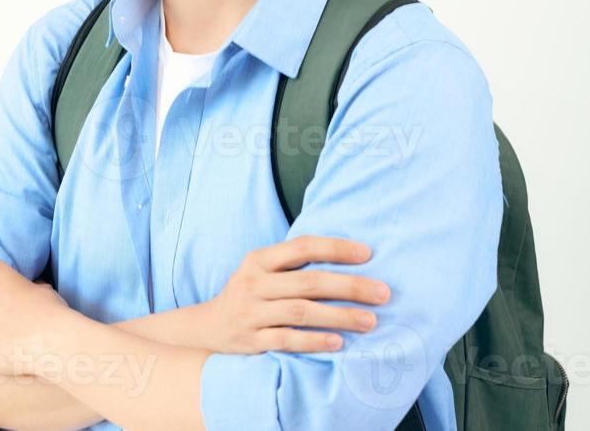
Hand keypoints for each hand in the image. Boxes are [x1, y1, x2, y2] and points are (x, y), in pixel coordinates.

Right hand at [197, 235, 390, 354]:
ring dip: (339, 316)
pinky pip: (286, 340)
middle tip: (383, 293)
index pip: (303, 247)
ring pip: (301, 312)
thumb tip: (349, 259)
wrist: (205, 329)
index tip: (369, 254)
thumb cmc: (248, 296)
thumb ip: (293, 265)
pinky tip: (338, 343)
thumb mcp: (261, 272)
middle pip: (309, 282)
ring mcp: (250, 313)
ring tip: (370, 321)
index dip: (336, 248)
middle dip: (350, 287)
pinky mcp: (250, 341)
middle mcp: (253, 283)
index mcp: (259, 260)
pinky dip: (313, 341)